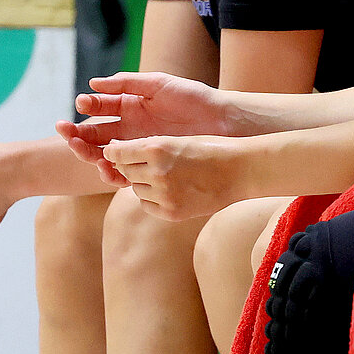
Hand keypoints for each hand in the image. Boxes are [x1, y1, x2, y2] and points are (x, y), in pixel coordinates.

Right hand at [58, 73, 235, 172]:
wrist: (220, 122)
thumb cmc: (192, 98)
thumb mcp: (158, 85)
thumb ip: (126, 83)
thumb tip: (92, 84)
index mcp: (129, 106)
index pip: (98, 109)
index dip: (87, 107)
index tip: (80, 106)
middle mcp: (128, 128)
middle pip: (94, 134)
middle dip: (77, 135)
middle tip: (66, 134)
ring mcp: (137, 148)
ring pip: (104, 155)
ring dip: (90, 155)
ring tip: (84, 152)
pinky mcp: (148, 165)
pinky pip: (124, 172)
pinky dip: (112, 172)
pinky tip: (106, 168)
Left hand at [100, 135, 243, 220]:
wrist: (239, 170)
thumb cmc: (209, 148)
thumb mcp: (176, 140)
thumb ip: (147, 148)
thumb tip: (116, 155)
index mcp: (157, 149)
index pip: (118, 153)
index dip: (114, 152)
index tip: (115, 151)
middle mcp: (157, 173)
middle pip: (125, 172)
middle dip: (129, 166)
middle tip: (142, 162)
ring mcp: (164, 195)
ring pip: (136, 189)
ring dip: (143, 182)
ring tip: (164, 175)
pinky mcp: (172, 213)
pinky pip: (147, 205)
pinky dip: (152, 198)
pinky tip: (169, 189)